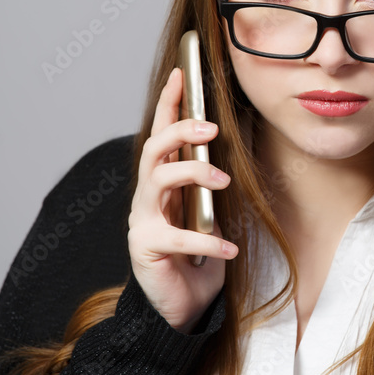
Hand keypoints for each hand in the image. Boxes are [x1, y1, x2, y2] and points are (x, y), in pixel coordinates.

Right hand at [127, 67, 237, 333]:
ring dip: (193, 172)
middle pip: (154, 148)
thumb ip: (211, 180)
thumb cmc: (199, 252)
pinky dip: (208, 240)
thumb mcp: (209, 209)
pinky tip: (229, 248)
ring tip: (224, 181)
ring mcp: (144, 220)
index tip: (182, 72)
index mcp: (163, 181)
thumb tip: (228, 146)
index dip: (170, 101)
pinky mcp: (148, 248)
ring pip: (157, 179)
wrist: (183, 302)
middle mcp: (148, 195)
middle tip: (211, 129)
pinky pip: (178, 236)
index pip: (162, 132)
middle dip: (180, 130)